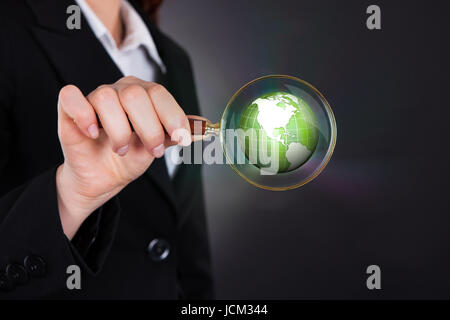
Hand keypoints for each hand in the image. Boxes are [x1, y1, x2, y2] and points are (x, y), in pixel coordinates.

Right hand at [56, 76, 191, 238]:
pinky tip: (94, 133)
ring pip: (107, 98)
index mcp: (144, 94)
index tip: (181, 139)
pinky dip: (84, 115)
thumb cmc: (128, 158)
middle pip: (136, 95)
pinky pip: (71, 96)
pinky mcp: (70, 109)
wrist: (102, 177)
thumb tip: (203, 127)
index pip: (160, 94)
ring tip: (120, 149)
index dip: (172, 116)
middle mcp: (120, 90)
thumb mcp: (156, 147)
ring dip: (119, 131)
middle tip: (152, 151)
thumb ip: (175, 135)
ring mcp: (94, 97)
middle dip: (148, 128)